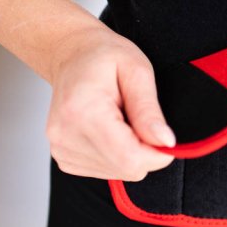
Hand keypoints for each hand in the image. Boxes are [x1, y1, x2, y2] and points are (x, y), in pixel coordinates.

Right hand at [45, 26, 176, 180]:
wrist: (71, 54)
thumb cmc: (103, 56)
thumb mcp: (137, 71)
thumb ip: (149, 110)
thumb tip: (165, 142)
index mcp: (83, 112)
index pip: (130, 158)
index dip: (158, 154)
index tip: (165, 136)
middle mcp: (66, 135)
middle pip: (126, 168)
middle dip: (145, 150)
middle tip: (139, 118)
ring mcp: (61, 149)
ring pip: (119, 172)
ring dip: (130, 151)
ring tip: (120, 119)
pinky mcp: (64, 158)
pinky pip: (105, 170)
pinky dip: (116, 154)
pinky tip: (110, 129)